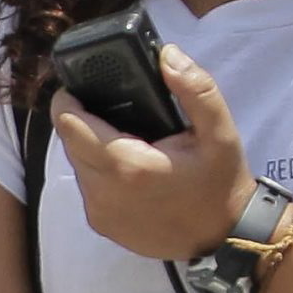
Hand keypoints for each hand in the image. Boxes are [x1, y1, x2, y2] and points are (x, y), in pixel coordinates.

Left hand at [53, 42, 254, 262]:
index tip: (77, 86)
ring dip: (90, 147)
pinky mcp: (102, 226)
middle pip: (71, 144)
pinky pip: (88, 188)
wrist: (225, 237)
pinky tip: (126, 164)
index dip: (68, 100)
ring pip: (77, 166)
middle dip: (82, 122)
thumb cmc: (221, 183)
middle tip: (109, 108)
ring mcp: (100, 214)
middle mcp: (104, 194)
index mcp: (127, 166)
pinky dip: (99, 172)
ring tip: (122, 135)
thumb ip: (195, 88)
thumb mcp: (219, 131)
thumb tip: (167, 55)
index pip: (69, 125)